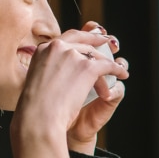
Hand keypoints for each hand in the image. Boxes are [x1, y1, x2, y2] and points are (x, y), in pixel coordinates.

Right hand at [11, 22, 127, 157]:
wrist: (39, 119)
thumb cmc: (36, 109)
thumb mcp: (37, 81)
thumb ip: (48, 69)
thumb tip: (58, 70)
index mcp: (43, 49)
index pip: (67, 38)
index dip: (82, 38)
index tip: (92, 39)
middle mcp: (57, 47)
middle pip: (83, 41)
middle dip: (98, 42)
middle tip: (109, 44)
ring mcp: (72, 55)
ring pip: (96, 55)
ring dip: (108, 63)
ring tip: (116, 68)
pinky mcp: (86, 67)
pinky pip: (107, 65)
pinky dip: (117, 70)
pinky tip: (123, 75)